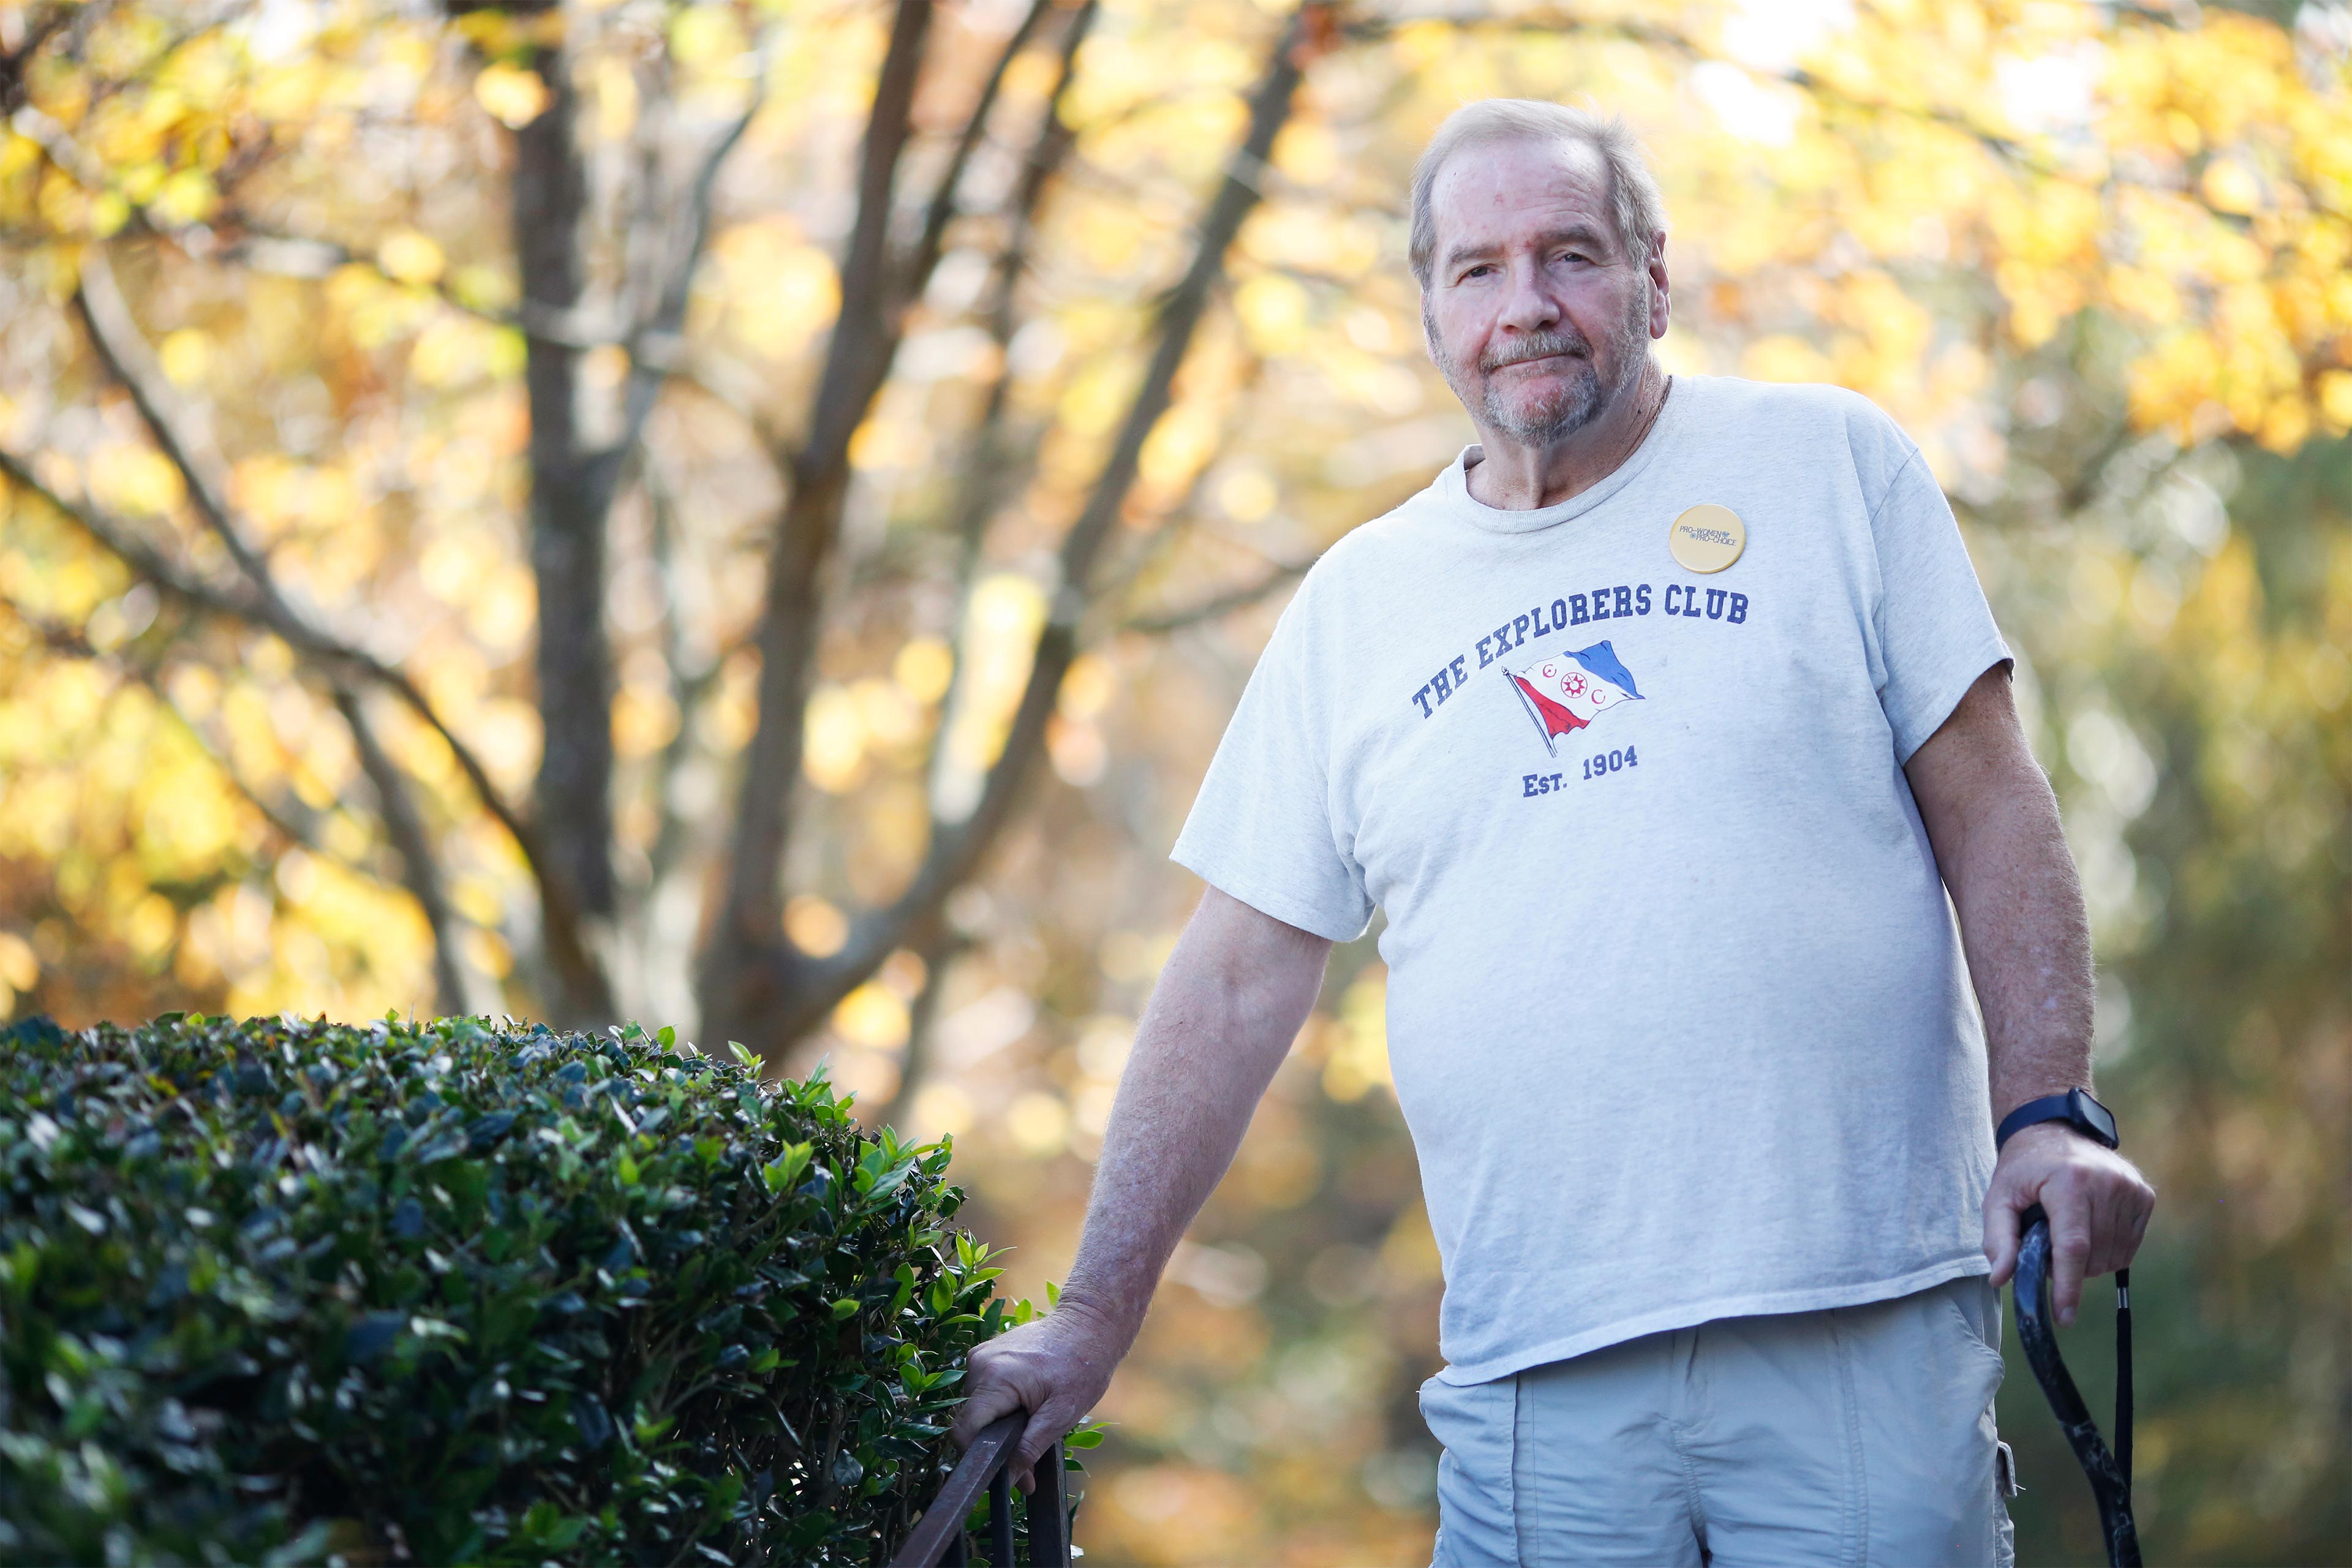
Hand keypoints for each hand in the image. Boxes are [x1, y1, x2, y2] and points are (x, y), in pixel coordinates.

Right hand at [948, 1299, 1128, 1491]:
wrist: (1088, 1324)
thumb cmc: (1081, 1367)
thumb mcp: (1062, 1414)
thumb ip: (1031, 1448)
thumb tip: (1012, 1480)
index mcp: (995, 1378)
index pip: (965, 1430)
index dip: (978, 1458)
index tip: (1001, 1473)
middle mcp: (979, 1363)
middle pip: (971, 1420)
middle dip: (994, 1444)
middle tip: (1027, 1458)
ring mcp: (980, 1355)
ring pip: (976, 1406)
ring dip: (997, 1423)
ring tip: (1030, 1423)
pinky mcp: (986, 1352)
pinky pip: (983, 1389)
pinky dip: (999, 1404)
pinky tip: (1025, 1403)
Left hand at [1983, 1122, 2154, 1324]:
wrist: (2057, 1129)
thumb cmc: (2024, 1168)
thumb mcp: (1999, 1197)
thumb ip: (1998, 1239)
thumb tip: (2001, 1279)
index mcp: (2069, 1182)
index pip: (2073, 1247)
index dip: (2067, 1286)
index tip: (2064, 1317)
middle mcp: (2107, 1184)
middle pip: (2092, 1257)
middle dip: (2067, 1265)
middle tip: (2047, 1239)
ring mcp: (2131, 1189)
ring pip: (2113, 1257)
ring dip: (2087, 1259)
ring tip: (2067, 1228)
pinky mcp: (2145, 1196)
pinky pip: (2128, 1248)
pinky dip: (2107, 1249)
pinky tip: (2089, 1226)